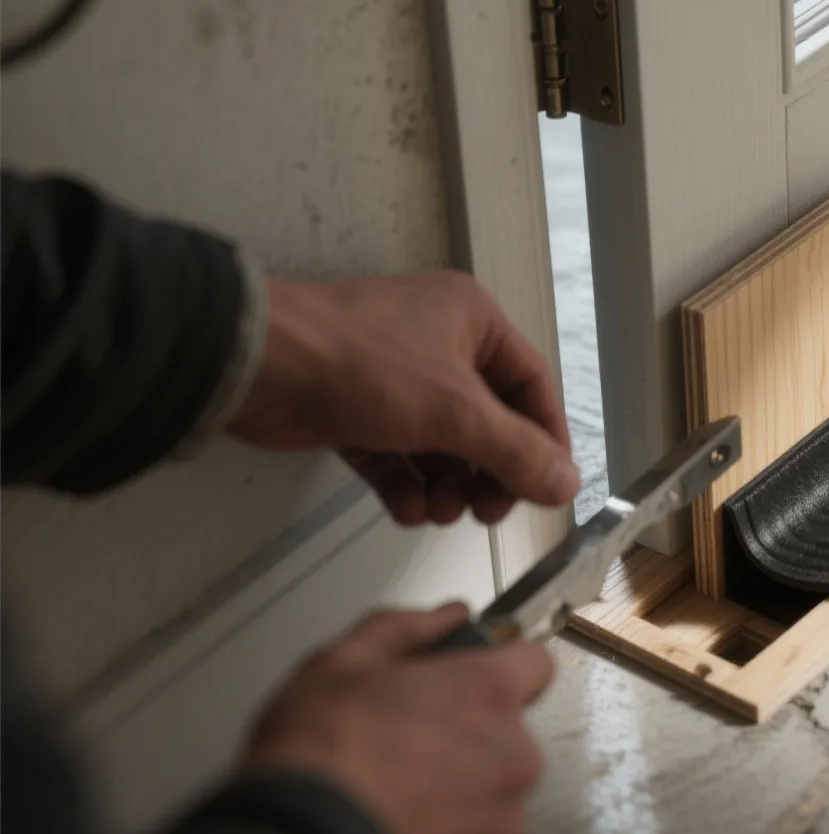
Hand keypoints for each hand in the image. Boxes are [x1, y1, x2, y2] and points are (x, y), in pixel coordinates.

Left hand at [227, 271, 578, 524]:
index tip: (549, 488)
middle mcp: (438, 342)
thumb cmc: (358, 361)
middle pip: (488, 421)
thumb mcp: (456, 412)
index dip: (545, 440)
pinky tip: (408, 510)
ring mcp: (393, 376)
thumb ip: (517, 453)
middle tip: (488, 510)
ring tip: (441, 512)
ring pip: (441, 443)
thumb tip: (566, 485)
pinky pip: (397, 454)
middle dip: (488, 471)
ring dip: (447, 484)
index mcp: (472, 321)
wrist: (256, 364)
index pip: (531, 386)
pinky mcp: (353, 409)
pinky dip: (406, 485)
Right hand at [245, 605, 554, 833]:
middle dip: (469, 730)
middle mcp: (512, 751)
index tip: (470, 678)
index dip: (500, 667)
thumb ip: (406, 629)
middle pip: (510, 728)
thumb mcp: (342, 664)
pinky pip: (481, 830)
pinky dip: (453, 826)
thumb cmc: (316, 761)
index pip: (534, 662)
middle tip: (410, 737)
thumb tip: (444, 616)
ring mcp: (505, 813)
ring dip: (461, 782)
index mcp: (487, 692)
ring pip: (495, 783)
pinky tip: (404, 817)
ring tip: (400, 785)